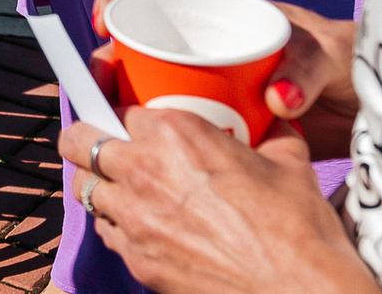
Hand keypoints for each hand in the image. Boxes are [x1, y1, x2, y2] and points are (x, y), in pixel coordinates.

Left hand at [56, 109, 377, 293]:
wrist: (301, 292)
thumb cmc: (299, 229)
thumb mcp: (288, 163)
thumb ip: (269, 133)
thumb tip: (274, 121)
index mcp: (175, 133)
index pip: (122, 107)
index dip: (128, 114)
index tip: (134, 122)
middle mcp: (143, 169)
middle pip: (79, 140)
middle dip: (87, 138)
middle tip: (104, 144)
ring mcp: (134, 217)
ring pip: (83, 187)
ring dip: (97, 183)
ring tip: (120, 187)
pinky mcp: (135, 259)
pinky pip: (106, 231)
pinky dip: (115, 225)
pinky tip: (139, 225)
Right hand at [89, 0, 359, 156]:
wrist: (372, 105)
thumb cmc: (345, 61)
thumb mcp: (324, 56)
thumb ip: (301, 72)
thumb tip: (276, 101)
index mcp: (219, 18)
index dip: (119, 3)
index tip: (103, 25)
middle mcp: (205, 51)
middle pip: (141, 50)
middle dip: (111, 66)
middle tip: (102, 94)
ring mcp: (210, 88)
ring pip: (153, 93)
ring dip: (130, 109)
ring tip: (120, 133)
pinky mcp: (221, 126)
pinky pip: (180, 130)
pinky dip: (164, 142)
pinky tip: (155, 159)